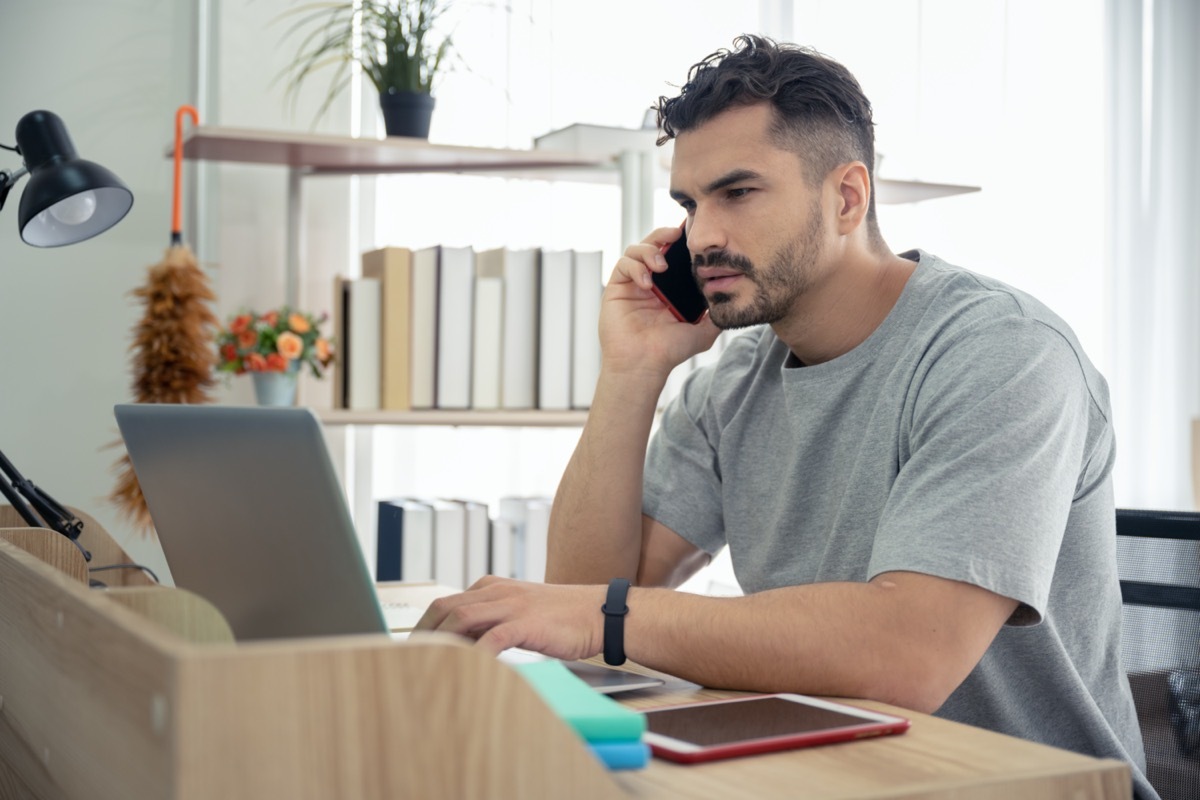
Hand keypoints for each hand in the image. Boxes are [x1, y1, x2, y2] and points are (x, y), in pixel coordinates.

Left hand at [413, 576, 606, 659]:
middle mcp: (496, 591)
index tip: (410, 648)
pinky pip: (492, 637)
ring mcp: (511, 605)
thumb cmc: (561, 619)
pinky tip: (465, 669)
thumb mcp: (519, 613)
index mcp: (491, 588)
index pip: (446, 603)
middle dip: (422, 634)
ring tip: (426, 665)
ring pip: (461, 619)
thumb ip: (491, 623)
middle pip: (444, 608)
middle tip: (408, 660)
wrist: (599, 613)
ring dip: (440, 642)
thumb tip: (462, 646)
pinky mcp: (526, 622)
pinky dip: (474, 653)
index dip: (423, 626)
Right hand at [600, 226, 720, 378]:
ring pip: (636, 249)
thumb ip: (716, 315)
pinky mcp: (616, 288)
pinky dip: (635, 267)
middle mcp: (650, 282)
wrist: (644, 364)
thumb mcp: (703, 332)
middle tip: (676, 235)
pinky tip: (647, 282)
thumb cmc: (669, 351)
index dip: (681, 243)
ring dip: (649, 250)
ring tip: (661, 266)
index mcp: (669, 288)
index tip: (692, 235)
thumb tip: (732, 300)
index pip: (674, 256)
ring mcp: (632, 284)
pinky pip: (623, 264)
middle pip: (654, 244)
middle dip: (664, 235)